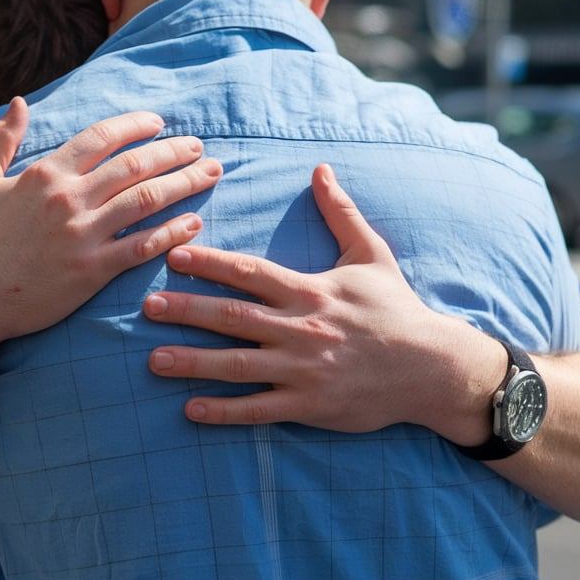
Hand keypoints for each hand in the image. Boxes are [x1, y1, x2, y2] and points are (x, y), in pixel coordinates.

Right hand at [0, 97, 222, 363]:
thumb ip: (0, 140)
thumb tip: (19, 101)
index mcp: (44, 174)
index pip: (102, 137)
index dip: (136, 125)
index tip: (159, 122)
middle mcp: (68, 200)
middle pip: (135, 165)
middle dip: (173, 151)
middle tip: (199, 146)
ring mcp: (83, 237)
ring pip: (146, 201)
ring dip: (184, 184)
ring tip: (211, 173)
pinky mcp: (91, 273)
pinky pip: (142, 247)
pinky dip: (171, 232)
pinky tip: (194, 222)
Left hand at [143, 164, 501, 440]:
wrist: (432, 368)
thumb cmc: (397, 310)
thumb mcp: (372, 255)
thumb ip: (341, 213)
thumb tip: (320, 169)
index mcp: (310, 291)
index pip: (250, 273)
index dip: (210, 263)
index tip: (174, 255)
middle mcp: (301, 329)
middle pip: (232, 317)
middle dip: (186, 310)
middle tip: (147, 307)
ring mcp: (303, 370)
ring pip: (237, 365)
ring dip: (192, 362)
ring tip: (154, 359)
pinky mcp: (309, 405)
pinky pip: (259, 409)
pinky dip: (224, 410)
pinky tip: (190, 409)